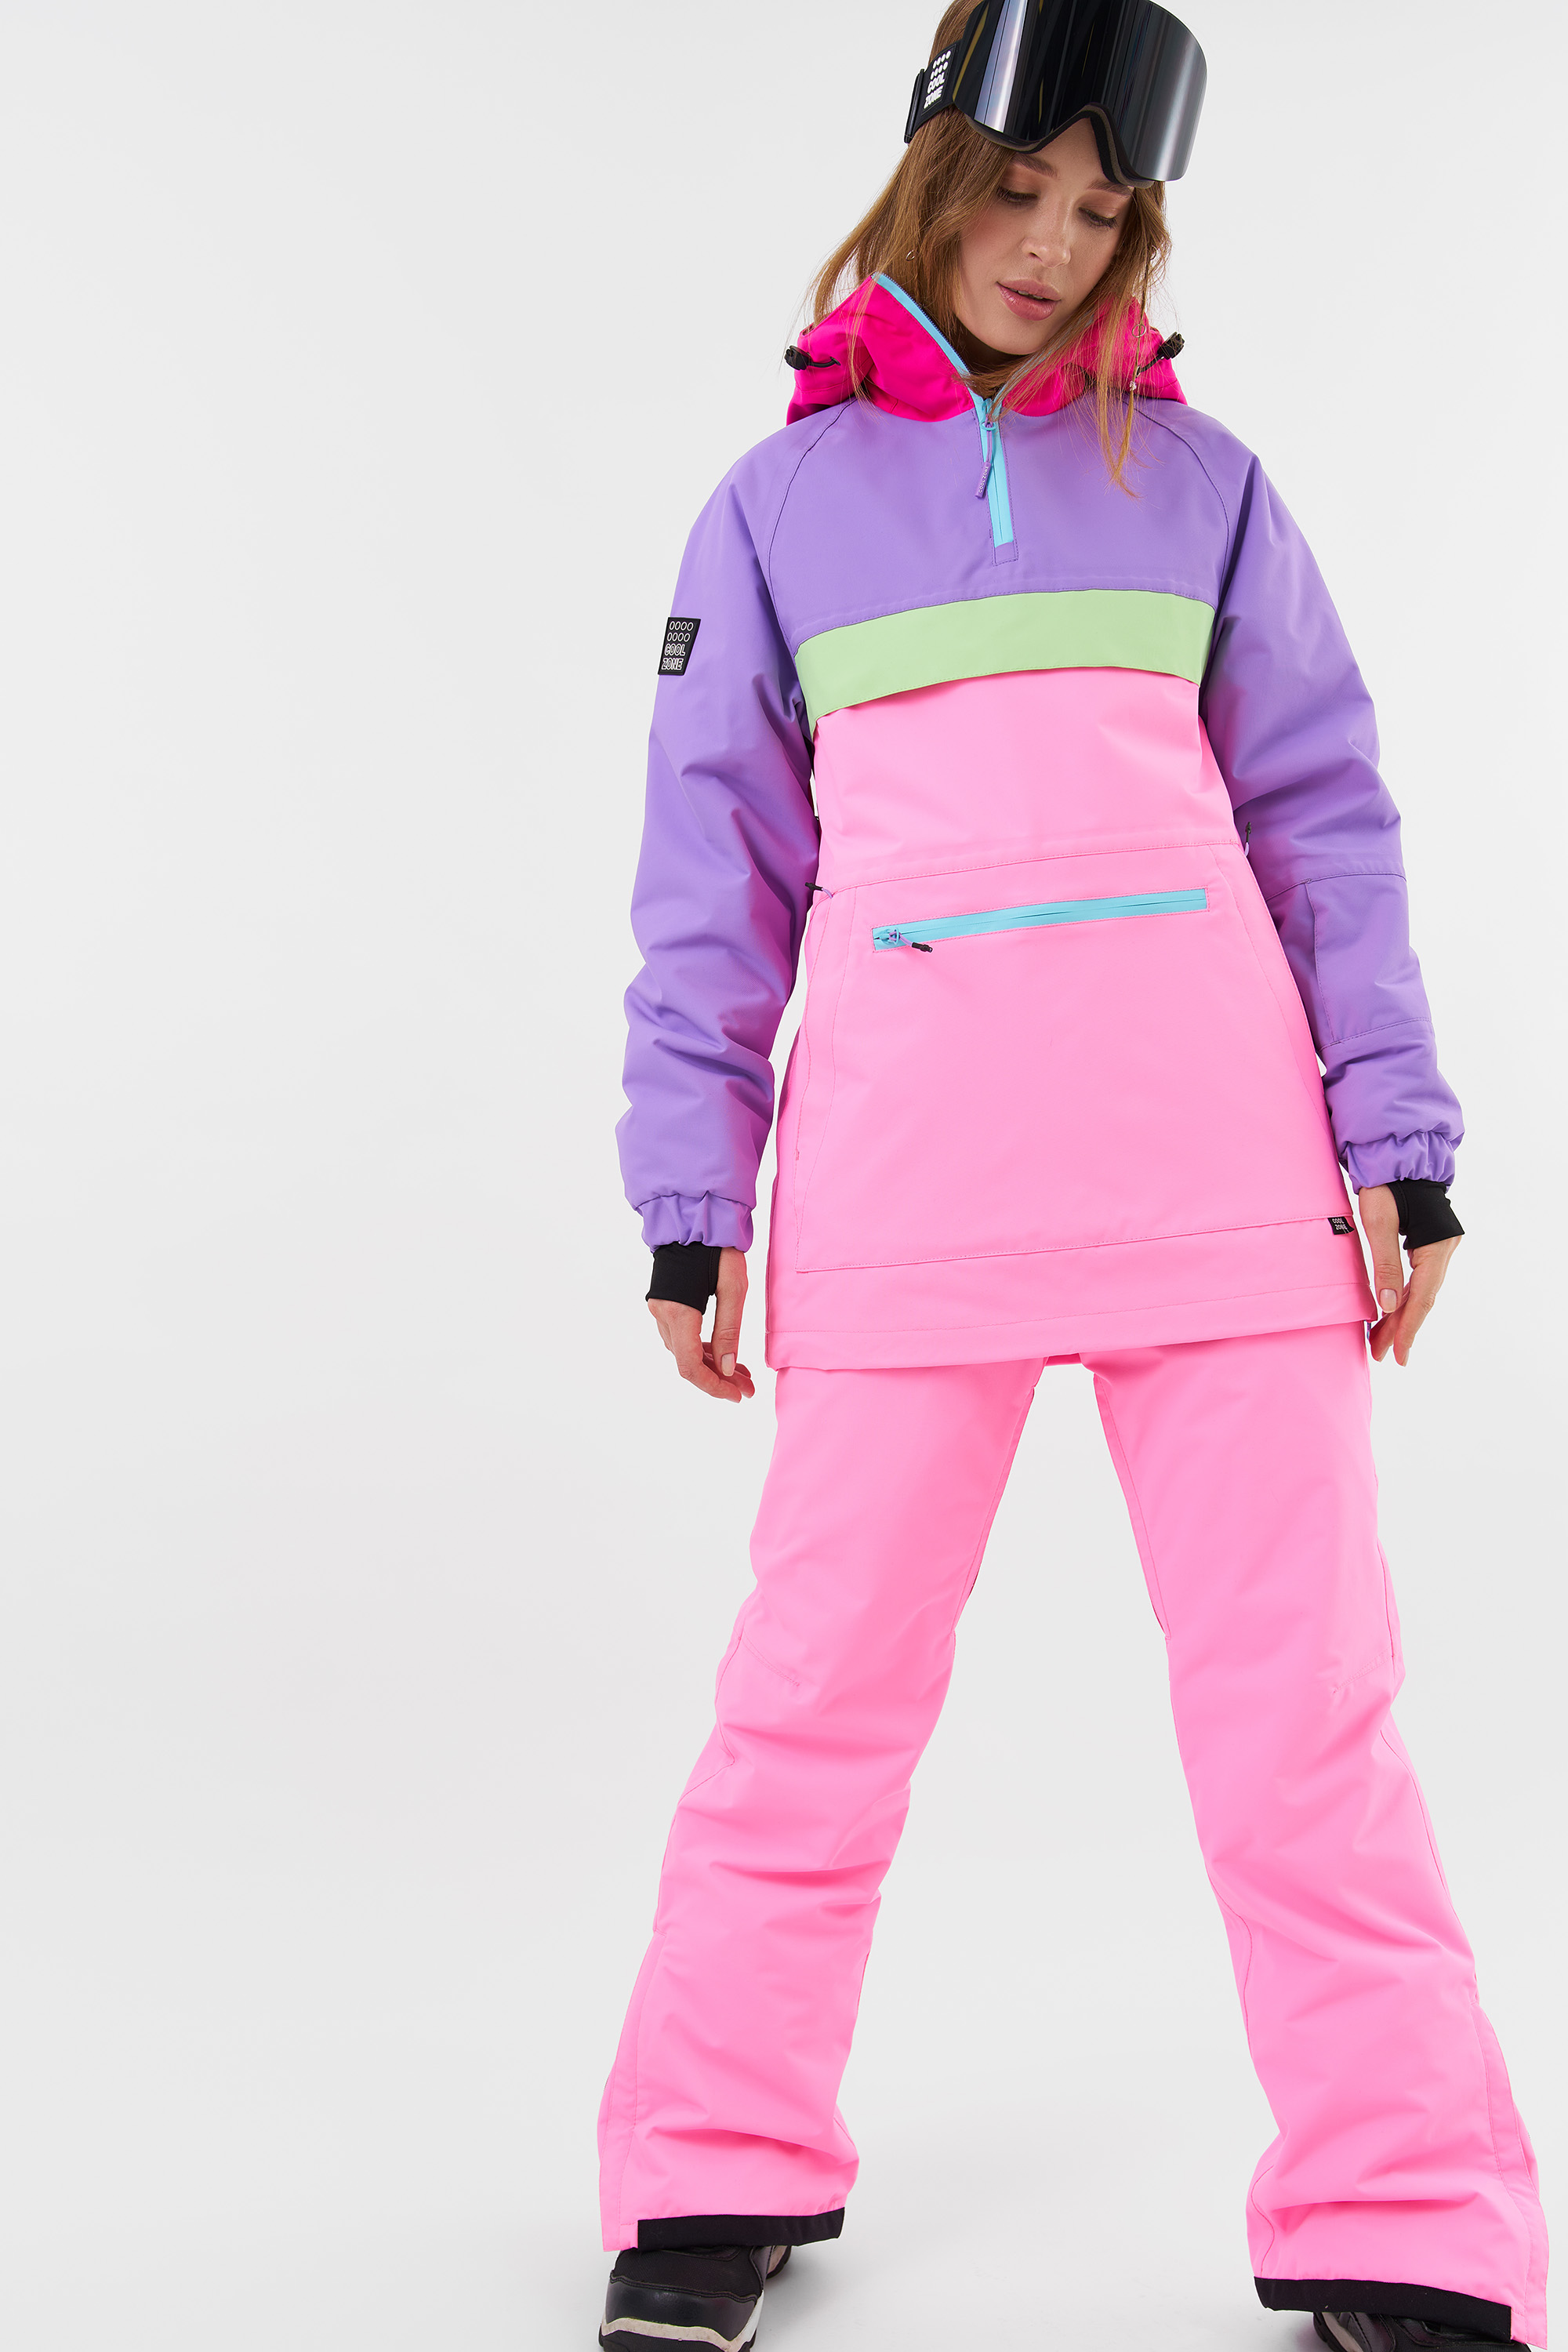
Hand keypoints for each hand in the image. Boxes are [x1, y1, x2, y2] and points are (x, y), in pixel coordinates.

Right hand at [646, 1247, 754, 1401]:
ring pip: (684, 1352)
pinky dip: (703, 1350)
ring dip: (713, 1366)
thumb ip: (729, 1330)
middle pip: (687, 1362)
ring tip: (743, 1374)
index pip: (690, 1366)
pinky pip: (682, 1337)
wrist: (693, 1218)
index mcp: (679, 1312)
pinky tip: (723, 1354)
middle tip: (748, 1389)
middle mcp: (663, 1315)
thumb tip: (729, 1369)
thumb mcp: (734, 1287)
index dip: (713, 1387)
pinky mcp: (666, 1305)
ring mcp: (661, 1310)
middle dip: (719, 1379)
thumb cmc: (717, 1248)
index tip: (737, 1396)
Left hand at [1357, 1184, 1460, 1365]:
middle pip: (1421, 1299)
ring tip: (1378, 1342)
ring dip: (1399, 1317)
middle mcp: (1444, 1251)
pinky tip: (1388, 1314)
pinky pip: (1416, 1280)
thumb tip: (1386, 1307)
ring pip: (1418, 1292)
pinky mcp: (1428, 1247)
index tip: (1399, 1354)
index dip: (1410, 1328)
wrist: (1399, 1157)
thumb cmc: (1387, 1185)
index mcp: (1436, 1247)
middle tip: (1381, 1354)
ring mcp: (1438, 1249)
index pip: (1422, 1298)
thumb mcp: (1379, 1222)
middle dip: (1401, 1328)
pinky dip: (1401, 1298)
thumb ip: (1384, 1264)